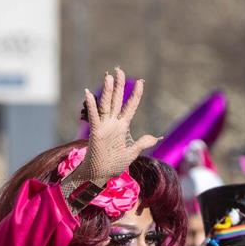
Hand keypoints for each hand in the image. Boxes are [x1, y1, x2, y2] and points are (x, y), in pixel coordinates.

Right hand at [70, 68, 159, 187]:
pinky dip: (91, 105)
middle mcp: (113, 124)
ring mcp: (104, 127)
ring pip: (106, 105)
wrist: (100, 176)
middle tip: (119, 70)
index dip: (135, 95)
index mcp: (122, 127)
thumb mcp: (132, 153)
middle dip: (119, 85)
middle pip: (117, 100)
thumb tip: (156, 138)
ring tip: (109, 76)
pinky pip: (94, 117)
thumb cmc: (114, 165)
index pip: (130, 107)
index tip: (140, 81)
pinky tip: (88, 93)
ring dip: (107, 91)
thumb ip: (142, 143)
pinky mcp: (96, 133)